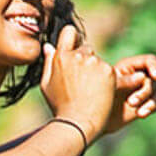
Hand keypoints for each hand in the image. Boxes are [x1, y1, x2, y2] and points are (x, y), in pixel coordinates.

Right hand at [38, 25, 114, 139]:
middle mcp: (78, 55)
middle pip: (85, 48)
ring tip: (90, 91)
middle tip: (82, 83)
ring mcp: (94, 62)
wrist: (78, 123)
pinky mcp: (109, 71)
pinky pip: (108, 70)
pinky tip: (100, 93)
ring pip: (97, 60)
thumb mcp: (47, 85)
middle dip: (85, 61)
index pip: (70, 32)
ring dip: (95, 71)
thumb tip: (48, 46)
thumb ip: (48, 63)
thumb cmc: (59, 106)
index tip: (74, 49)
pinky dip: (107, 79)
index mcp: (61, 56)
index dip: (73, 39)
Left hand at [103, 53, 155, 134]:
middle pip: (155, 79)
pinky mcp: (151, 101)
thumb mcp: (110, 86)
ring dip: (153, 101)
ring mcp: (148, 88)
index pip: (150, 61)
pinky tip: (141, 114)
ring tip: (139, 113)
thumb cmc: (100, 98)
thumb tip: (143, 77)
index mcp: (131, 66)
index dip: (154, 67)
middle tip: (131, 102)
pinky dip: (154, 107)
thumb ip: (126, 80)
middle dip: (145, 92)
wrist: (99, 118)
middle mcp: (142, 75)